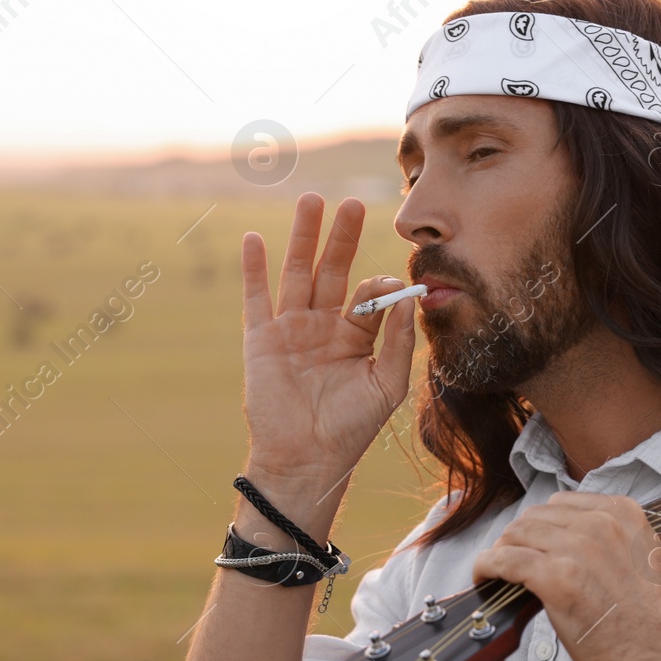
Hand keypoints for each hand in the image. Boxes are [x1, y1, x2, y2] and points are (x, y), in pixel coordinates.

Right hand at [239, 193, 417, 528]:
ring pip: (298, 273)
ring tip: (312, 200)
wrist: (308, 460)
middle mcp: (323, 326)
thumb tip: (406, 296)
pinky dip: (254, 268)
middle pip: (333, 270)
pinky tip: (255, 239)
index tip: (389, 288)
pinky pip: (257, 297)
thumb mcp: (387, 385)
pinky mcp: (262, 340)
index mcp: (355, 336)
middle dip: (342, 237)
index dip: (380, 286)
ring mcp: (291, 329)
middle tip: (353, 202)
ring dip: (303, 237)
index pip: (368, 294)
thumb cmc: (351, 429)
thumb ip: (398, 341)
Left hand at [470, 492, 660, 660]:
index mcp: (624, 513)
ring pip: (516, 534)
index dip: (540, 526)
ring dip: (501, 552)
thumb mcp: (637, 558)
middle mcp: (602, 523)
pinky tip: (484, 578)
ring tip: (498, 573)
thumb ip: (606, 538)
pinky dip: (487, 566)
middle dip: (519, 539)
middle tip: (512, 565)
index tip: (534, 545)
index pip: (561, 504)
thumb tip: (559, 535)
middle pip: (535, 516)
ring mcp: (579, 549)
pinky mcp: (557, 578)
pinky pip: (505, 560)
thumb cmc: (643, 621)